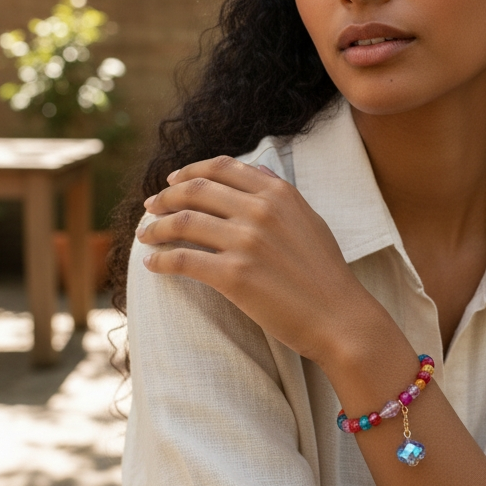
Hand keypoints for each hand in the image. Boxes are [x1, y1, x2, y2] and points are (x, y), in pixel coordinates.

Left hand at [137, 155, 383, 364]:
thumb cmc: (325, 274)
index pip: (220, 167)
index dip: (188, 172)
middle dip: (165, 197)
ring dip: (156, 227)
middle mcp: (261, 211)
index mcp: (278, 194)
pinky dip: (160, 260)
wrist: (340, 318)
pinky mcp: (234, 276)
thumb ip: (280, 194)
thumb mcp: (309, 220)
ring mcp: (247, 242)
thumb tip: (254, 168)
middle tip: (150, 207)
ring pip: (182, 222)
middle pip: (195, 190)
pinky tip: (151, 264)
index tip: (172, 182)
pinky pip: (182, 259)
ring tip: (145, 235)